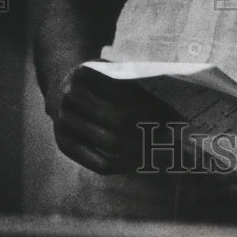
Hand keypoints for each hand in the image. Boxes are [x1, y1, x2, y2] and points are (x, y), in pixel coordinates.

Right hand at [51, 64, 178, 174]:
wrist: (62, 89)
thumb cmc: (99, 81)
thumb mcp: (111, 70)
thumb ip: (134, 81)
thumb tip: (173, 102)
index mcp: (85, 72)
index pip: (127, 92)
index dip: (152, 105)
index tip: (174, 113)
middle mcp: (70, 95)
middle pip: (119, 118)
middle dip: (148, 127)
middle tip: (170, 132)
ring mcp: (63, 121)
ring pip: (111, 142)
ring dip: (140, 147)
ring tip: (160, 145)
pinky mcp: (63, 143)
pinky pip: (98, 163)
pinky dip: (124, 165)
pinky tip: (140, 160)